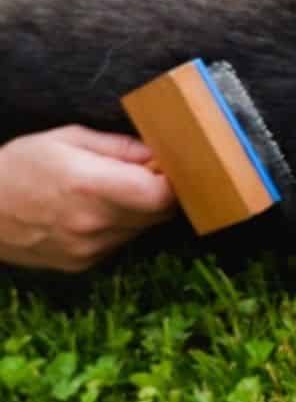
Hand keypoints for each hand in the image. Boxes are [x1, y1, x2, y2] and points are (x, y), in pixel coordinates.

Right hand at [0, 126, 176, 272]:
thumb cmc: (18, 165)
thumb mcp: (67, 138)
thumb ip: (119, 147)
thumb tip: (156, 153)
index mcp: (91, 185)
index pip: (162, 195)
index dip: (172, 180)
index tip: (165, 167)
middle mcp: (93, 222)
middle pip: (158, 214)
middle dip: (159, 194)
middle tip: (142, 175)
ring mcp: (87, 248)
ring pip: (140, 230)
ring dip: (138, 212)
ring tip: (109, 192)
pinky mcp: (81, 264)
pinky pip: (118, 243)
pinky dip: (116, 228)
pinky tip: (91, 212)